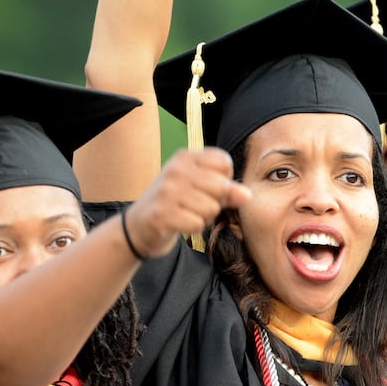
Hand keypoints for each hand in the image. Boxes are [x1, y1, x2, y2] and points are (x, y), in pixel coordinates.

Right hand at [123, 147, 250, 258]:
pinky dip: (193, 228)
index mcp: (185, 157)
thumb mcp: (199, 190)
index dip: (224, 180)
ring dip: (204, 217)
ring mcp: (167, 191)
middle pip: (222, 186)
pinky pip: (197, 223)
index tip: (207, 188)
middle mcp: (176, 170)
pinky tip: (180, 224)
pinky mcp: (162, 214)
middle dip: (216, 202)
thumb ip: (226, 190)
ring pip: (211, 207)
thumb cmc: (174, 204)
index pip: (224, 162)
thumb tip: (248, 195)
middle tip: (197, 205)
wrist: (138, 226)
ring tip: (187, 214)